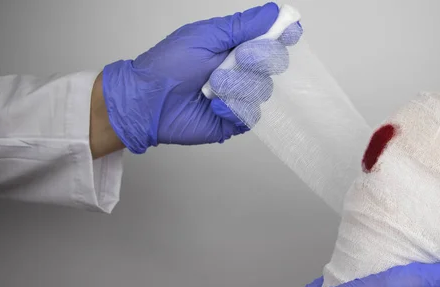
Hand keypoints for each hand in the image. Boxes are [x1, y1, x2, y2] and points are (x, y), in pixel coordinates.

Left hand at [101, 2, 299, 152]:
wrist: (148, 101)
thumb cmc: (169, 65)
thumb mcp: (206, 36)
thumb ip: (241, 26)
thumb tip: (274, 12)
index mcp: (234, 48)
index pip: (269, 41)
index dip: (282, 36)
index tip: (291, 32)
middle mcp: (239, 72)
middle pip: (272, 65)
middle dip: (258, 61)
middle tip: (239, 60)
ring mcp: (237, 97)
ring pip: (262, 90)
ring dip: (238, 87)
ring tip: (213, 87)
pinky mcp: (233, 121)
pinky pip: (251, 115)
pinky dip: (233, 108)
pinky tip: (215, 105)